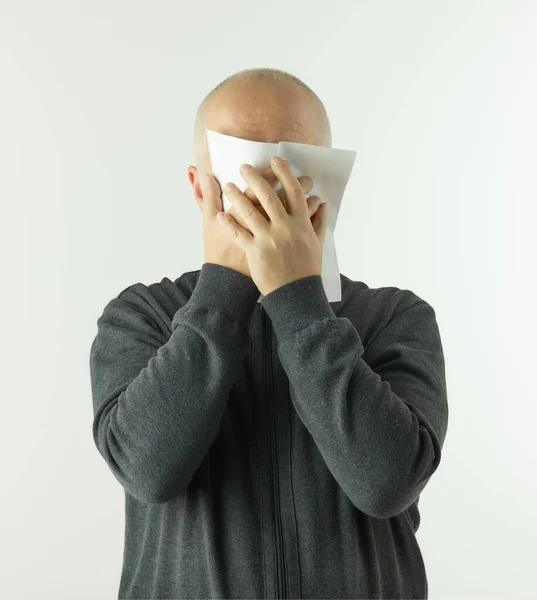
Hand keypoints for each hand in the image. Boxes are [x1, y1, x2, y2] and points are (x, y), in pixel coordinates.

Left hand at [216, 156, 328, 295]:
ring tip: (228, 186)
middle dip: (255, 177)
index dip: (284, 173)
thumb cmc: (307, 269)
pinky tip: (220, 214)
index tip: (275, 160)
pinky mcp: (256, 252)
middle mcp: (285, 228)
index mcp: (301, 223)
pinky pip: (239, 234)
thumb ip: (319, 222)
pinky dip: (229, 223)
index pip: (293, 191)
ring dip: (237, 196)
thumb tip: (322, 203)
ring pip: (250, 211)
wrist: (296, 294)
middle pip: (269, 195)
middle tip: (244, 167)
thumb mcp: (317, 244)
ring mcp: (270, 239)